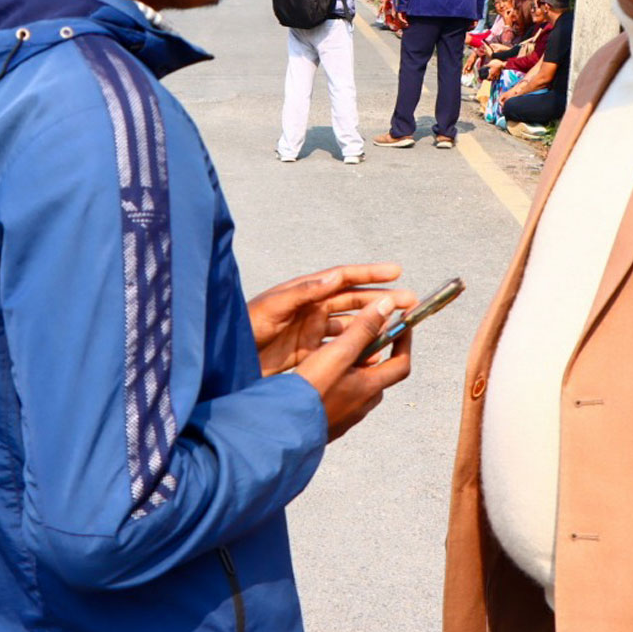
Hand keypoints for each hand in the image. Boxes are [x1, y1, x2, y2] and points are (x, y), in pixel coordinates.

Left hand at [248, 264, 414, 377]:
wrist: (223, 360)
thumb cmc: (242, 327)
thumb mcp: (271, 308)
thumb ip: (302, 293)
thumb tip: (334, 278)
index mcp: (304, 292)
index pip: (343, 278)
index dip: (370, 273)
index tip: (396, 271)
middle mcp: (311, 309)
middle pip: (353, 302)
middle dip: (381, 301)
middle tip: (409, 302)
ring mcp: (310, 332)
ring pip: (350, 327)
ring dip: (373, 327)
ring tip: (397, 331)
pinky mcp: (305, 354)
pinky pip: (339, 351)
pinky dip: (357, 353)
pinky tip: (373, 358)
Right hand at [294, 296, 412, 441]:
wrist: (283, 428)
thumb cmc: (311, 390)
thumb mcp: (338, 353)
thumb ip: (363, 329)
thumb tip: (387, 306)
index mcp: (371, 388)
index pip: (402, 363)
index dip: (404, 341)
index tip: (402, 324)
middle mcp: (364, 404)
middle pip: (379, 373)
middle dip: (374, 352)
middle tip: (361, 333)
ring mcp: (348, 415)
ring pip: (358, 384)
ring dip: (353, 366)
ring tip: (334, 351)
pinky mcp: (332, 421)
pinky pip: (343, 396)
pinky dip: (339, 380)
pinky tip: (319, 374)